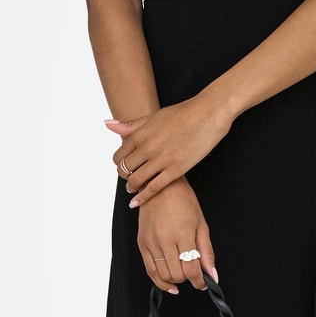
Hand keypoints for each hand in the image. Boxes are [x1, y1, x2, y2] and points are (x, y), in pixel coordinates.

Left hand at [105, 95, 232, 207]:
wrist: (208, 113)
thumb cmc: (182, 113)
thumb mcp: (153, 116)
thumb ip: (131, 125)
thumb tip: (107, 124)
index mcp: (140, 134)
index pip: (119, 156)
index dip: (119, 164)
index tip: (124, 167)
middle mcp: (147, 147)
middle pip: (125, 170)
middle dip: (124, 176)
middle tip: (129, 179)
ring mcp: (161, 159)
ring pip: (136, 181)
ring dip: (131, 188)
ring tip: (133, 189)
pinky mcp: (176, 169)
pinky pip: (154, 188)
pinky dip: (143, 197)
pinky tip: (136, 203)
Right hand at [133, 180, 218, 294]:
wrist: (160, 187)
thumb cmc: (184, 202)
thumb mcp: (201, 225)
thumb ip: (207, 252)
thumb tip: (213, 275)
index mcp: (183, 234)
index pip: (192, 269)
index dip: (199, 281)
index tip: (203, 283)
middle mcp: (164, 240)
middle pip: (178, 274)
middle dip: (188, 278)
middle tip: (194, 273)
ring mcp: (151, 242)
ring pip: (163, 275)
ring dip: (175, 280)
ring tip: (182, 274)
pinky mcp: (142, 244)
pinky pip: (150, 270)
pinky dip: (160, 281)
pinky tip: (169, 284)